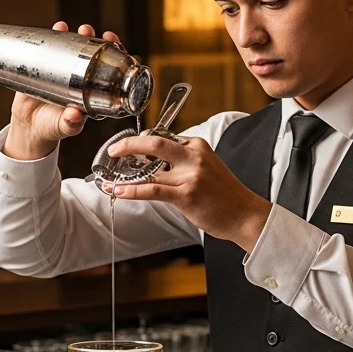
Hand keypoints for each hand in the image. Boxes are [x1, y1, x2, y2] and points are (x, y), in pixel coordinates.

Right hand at [2, 22, 119, 159]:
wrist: (30, 128)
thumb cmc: (53, 128)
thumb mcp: (65, 127)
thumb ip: (71, 123)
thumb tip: (74, 115)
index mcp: (92, 90)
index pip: (109, 69)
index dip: (115, 55)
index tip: (115, 44)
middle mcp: (80, 77)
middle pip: (92, 53)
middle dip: (94, 40)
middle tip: (88, 32)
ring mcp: (63, 71)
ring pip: (73, 47)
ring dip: (75, 34)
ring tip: (72, 29)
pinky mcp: (45, 67)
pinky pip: (51, 49)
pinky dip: (54, 36)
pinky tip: (58, 28)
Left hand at [104, 134, 271, 251]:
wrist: (245, 214)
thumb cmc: (224, 194)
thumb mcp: (207, 166)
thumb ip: (184, 161)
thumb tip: (156, 162)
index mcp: (198, 145)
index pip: (164, 137)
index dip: (142, 142)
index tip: (128, 148)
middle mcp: (193, 156)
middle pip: (154, 142)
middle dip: (129, 144)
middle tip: (113, 150)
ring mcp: (190, 175)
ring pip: (149, 167)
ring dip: (124, 173)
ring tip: (107, 178)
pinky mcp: (186, 195)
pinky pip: (152, 190)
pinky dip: (132, 190)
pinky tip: (119, 192)